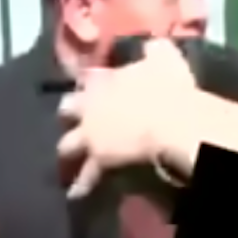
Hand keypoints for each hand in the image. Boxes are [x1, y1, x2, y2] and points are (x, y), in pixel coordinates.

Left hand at [57, 39, 195, 197]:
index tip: (89, 83)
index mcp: (103, 79)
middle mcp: (89, 105)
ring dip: (66, 149)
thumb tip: (150, 43)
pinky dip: (80, 185)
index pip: (88, 77)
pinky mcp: (97, 160)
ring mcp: (90, 134)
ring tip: (65, 157)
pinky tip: (75, 194)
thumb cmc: (170, 86)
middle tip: (69, 117)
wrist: (171, 120)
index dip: (89, 81)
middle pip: (67, 108)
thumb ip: (153, 48)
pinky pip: (86, 176)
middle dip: (68, 112)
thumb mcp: (164, 56)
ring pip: (67, 144)